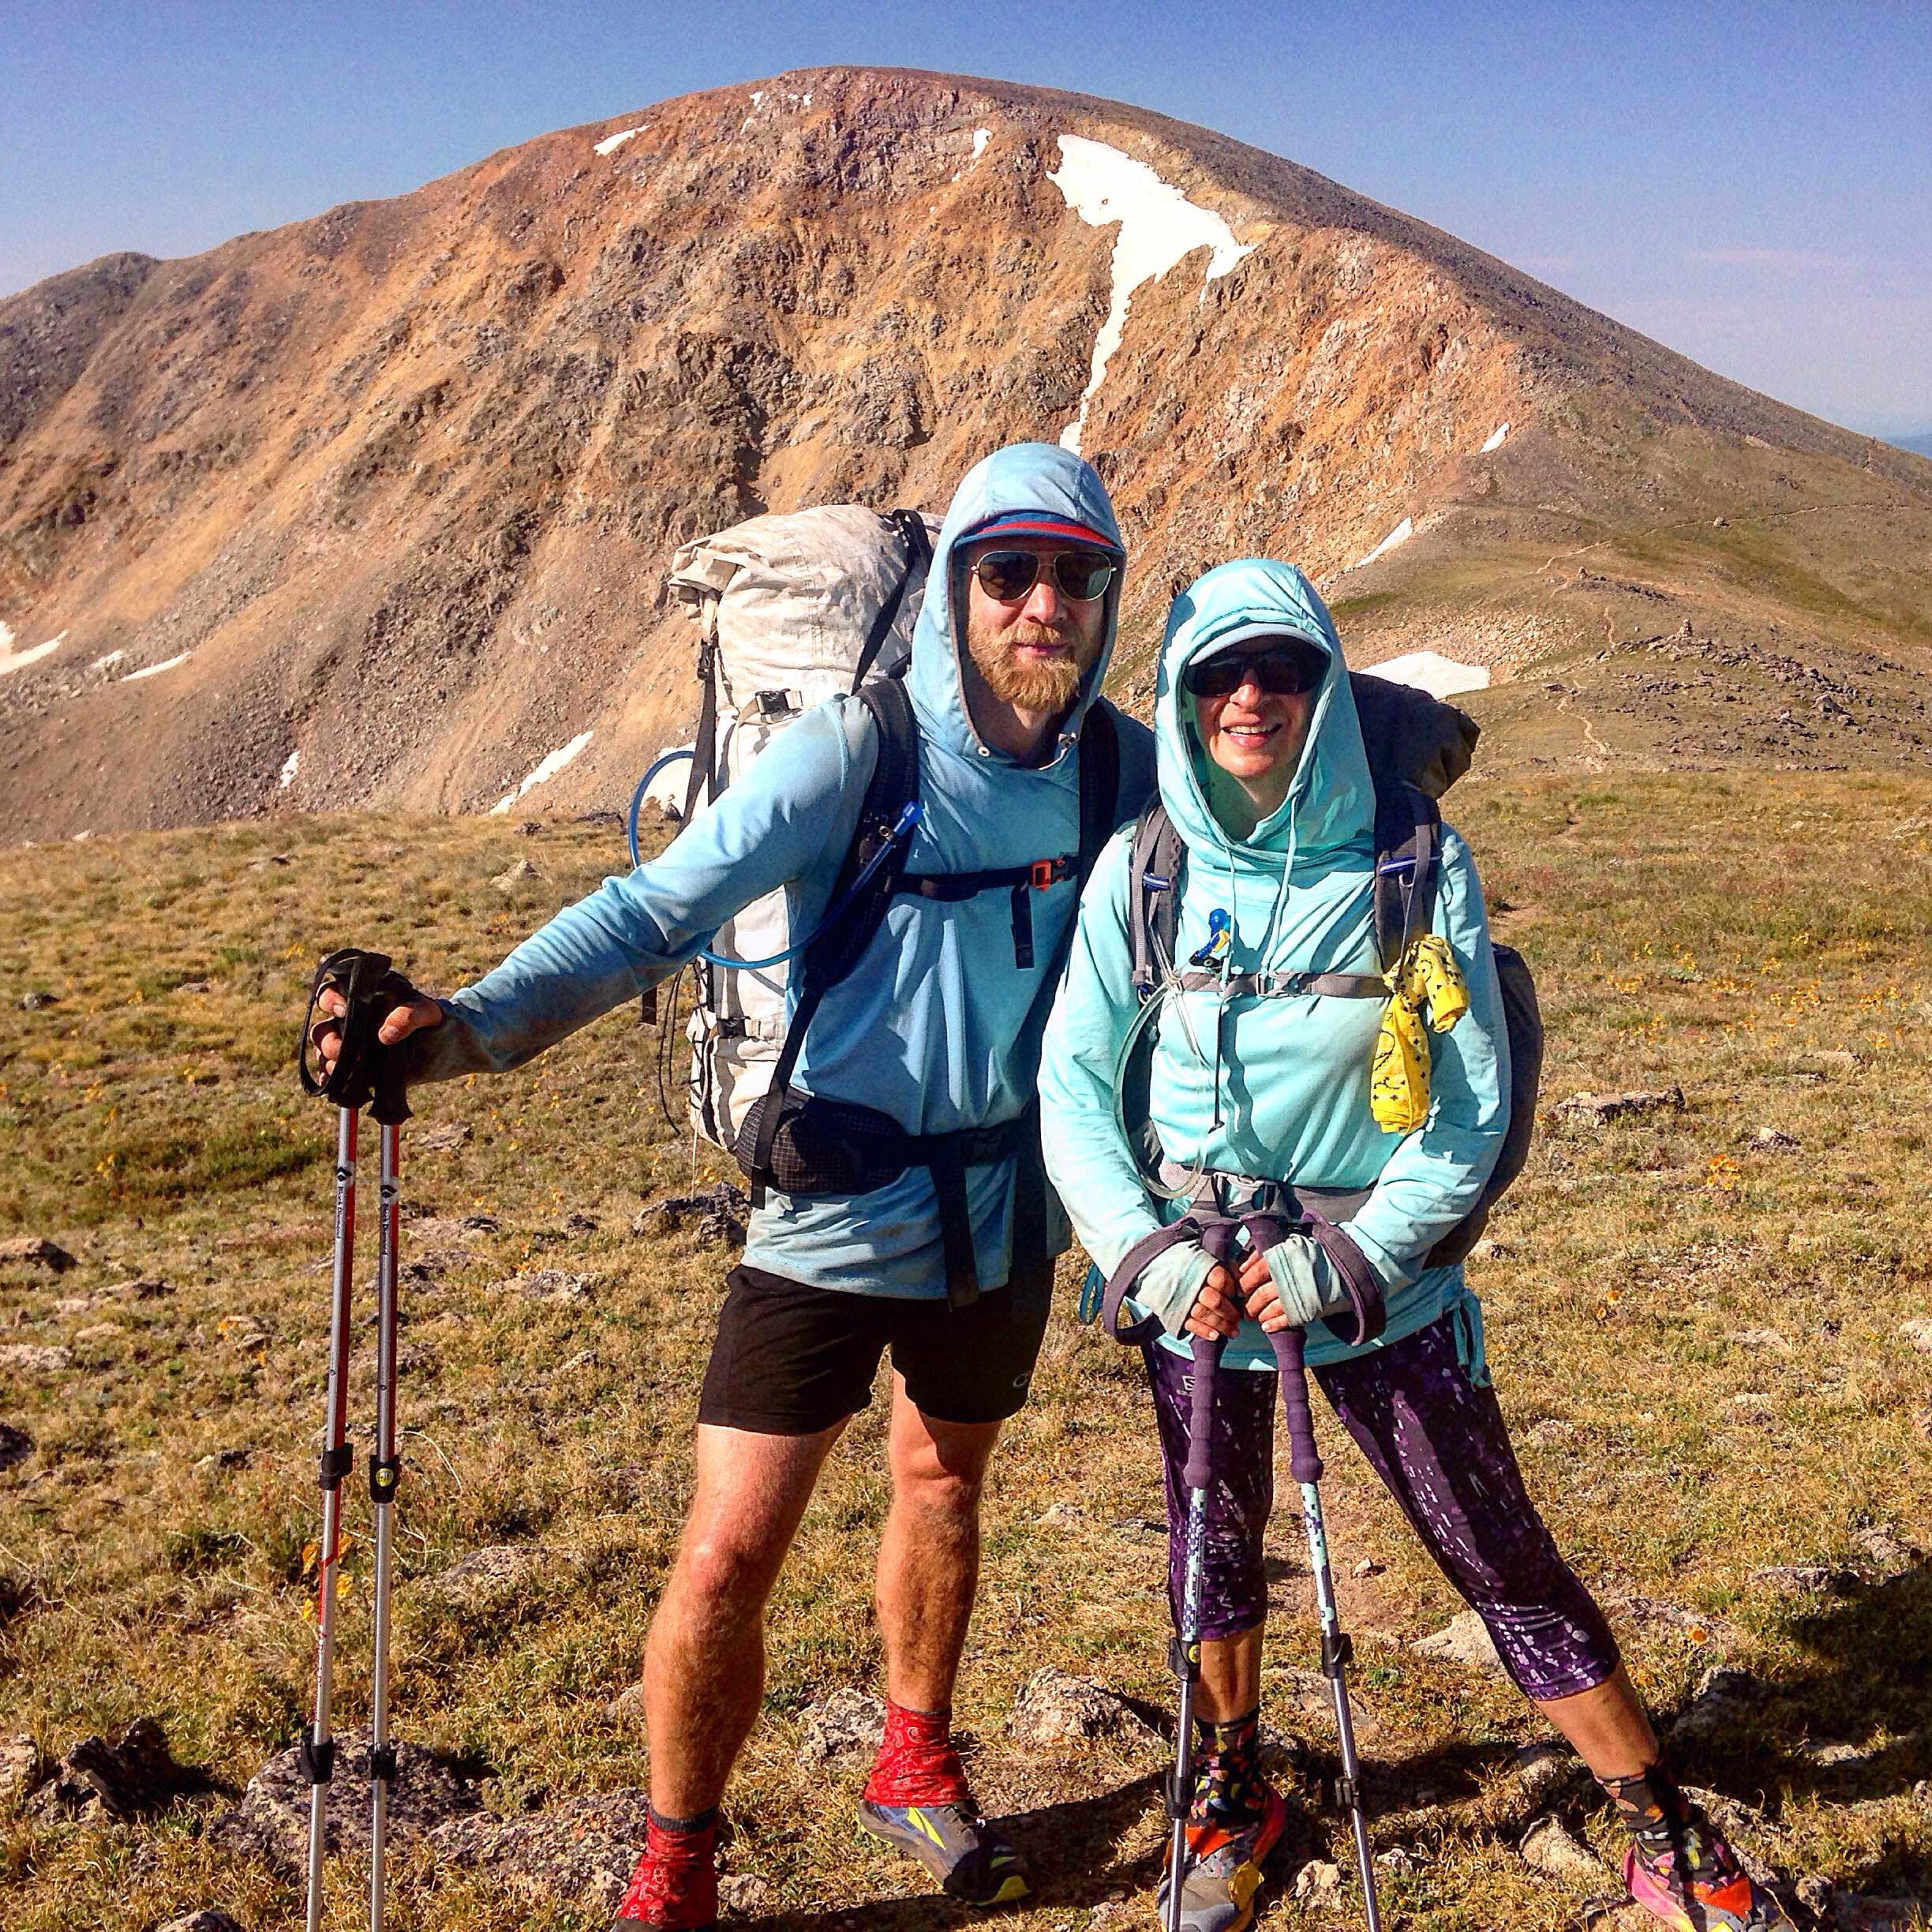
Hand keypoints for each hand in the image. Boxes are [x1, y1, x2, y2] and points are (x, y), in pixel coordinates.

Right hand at [311, 982, 442, 1080]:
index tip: (343, 1009)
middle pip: (322, 1029)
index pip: (332, 993)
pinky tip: (337, 1084)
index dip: (330, 1000)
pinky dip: (331, 1080)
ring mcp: (351, 1047)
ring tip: (344, 1069)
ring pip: (324, 1053)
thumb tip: (386, 1035)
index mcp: (362, 999)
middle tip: (342, 1050)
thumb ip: (410, 1015)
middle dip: (327, 1040)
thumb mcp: (428, 1011)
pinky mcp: (357, 1070)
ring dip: (328, 1061)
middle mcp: (350, 1022)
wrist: (445, 1047)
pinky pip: (334, 1076)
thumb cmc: (432, 1021)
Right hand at [1183, 1262, 1240, 1341]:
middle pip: (1214, 1301)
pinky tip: (1215, 1336)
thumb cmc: (1193, 1269)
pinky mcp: (1176, 1313)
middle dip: (1229, 1313)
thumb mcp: (1208, 1262)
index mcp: (1201, 1269)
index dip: (1230, 1289)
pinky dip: (1204, 1331)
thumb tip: (1243, 1281)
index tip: (1236, 1295)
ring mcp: (1183, 1300)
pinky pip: (1191, 1324)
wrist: (1161, 1271)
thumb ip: (1227, 1269)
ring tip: (1233, 1332)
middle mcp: (1191, 1285)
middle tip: (1237, 1319)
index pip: (1220, 1280)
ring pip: (1204, 1315)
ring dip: (1221, 1325)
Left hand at [1249, 1232, 1346, 1332]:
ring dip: (1259, 1314)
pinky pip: (1287, 1319)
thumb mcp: (1287, 1248)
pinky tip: (1266, 1327)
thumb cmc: (1308, 1258)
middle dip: (1250, 1303)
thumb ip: (1263, 1253)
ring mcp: (1299, 1292)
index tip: (1238, 1290)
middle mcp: (1290, 1274)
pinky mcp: (1309, 1308)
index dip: (1244, 1282)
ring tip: (1254, 1318)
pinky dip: (1274, 1324)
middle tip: (1244, 1309)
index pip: (1256, 1271)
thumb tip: (1240, 1267)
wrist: (1342, 1270)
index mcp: (1283, 1256)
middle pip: (1262, 1292)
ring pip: (1272, 1306)